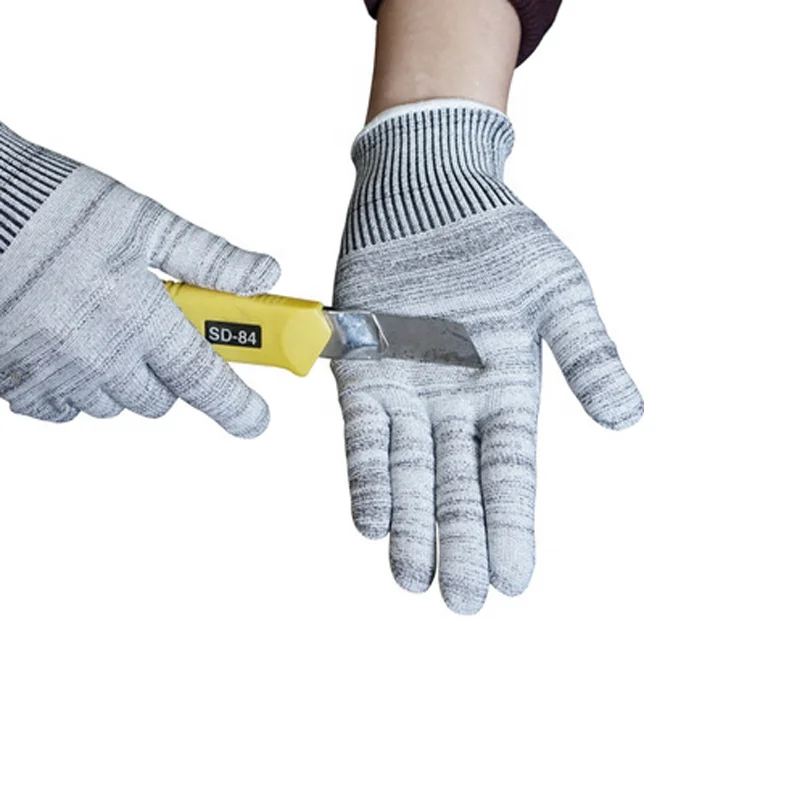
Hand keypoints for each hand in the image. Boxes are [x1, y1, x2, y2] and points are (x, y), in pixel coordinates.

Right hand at [0, 122, 278, 435]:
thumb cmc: (56, 205)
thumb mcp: (145, 221)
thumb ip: (210, 259)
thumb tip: (265, 274)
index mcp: (138, 318)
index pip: (202, 381)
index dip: (236, 407)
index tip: (255, 421)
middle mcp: (96, 357)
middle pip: (158, 399)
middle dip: (166, 372)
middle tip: (153, 330)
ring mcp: (52, 375)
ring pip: (111, 404)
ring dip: (118, 377)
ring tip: (100, 324)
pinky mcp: (13, 382)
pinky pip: (61, 408)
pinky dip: (72, 385)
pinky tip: (65, 343)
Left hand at [332, 101, 642, 612]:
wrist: (434, 192)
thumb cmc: (502, 238)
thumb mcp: (560, 291)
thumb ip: (589, 353)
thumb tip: (629, 417)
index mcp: (507, 390)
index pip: (511, 474)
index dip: (511, 526)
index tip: (513, 581)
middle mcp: (455, 402)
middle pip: (458, 485)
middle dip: (459, 542)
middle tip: (462, 601)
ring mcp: (407, 388)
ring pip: (409, 470)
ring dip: (410, 523)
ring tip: (411, 578)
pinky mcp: (362, 366)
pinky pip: (363, 430)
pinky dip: (367, 472)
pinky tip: (371, 517)